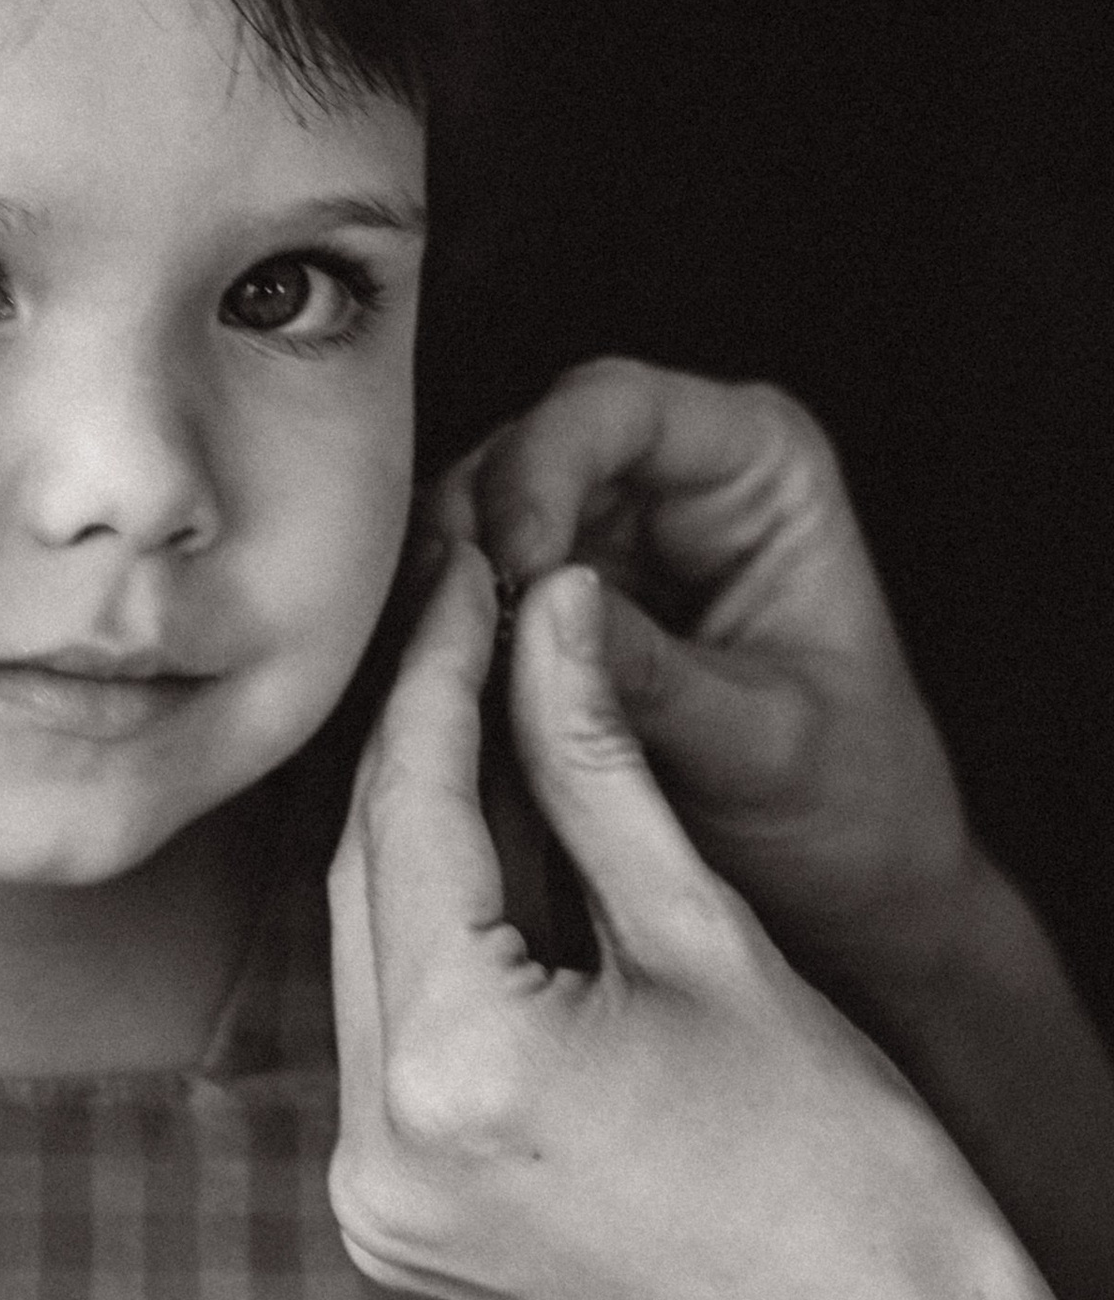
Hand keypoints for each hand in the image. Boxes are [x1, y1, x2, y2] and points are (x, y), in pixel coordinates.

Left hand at [328, 539, 1030, 1299]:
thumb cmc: (838, 1163)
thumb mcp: (710, 933)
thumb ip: (596, 765)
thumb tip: (547, 610)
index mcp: (455, 1068)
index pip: (414, 810)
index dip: (440, 673)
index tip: (469, 572)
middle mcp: (378, 1146)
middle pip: (366, 876)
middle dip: (419, 738)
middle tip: (467, 614)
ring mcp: (374, 1198)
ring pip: (365, 949)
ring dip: (416, 828)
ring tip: (476, 703)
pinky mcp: (394, 1220)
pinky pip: (386, 1031)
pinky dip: (427, 933)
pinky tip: (480, 840)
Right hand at [438, 357, 981, 1007]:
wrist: (855, 891)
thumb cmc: (852, 806)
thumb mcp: (765, 748)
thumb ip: (657, 678)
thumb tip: (545, 602)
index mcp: (757, 464)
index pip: (614, 409)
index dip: (540, 471)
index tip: (508, 570)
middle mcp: (674, 475)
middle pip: (522, 449)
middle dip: (476, 537)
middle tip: (449, 640)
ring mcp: (608, 534)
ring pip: (476, 518)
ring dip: (449, 595)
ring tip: (447, 683)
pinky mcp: (559, 604)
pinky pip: (471, 594)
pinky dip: (447, 642)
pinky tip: (444, 702)